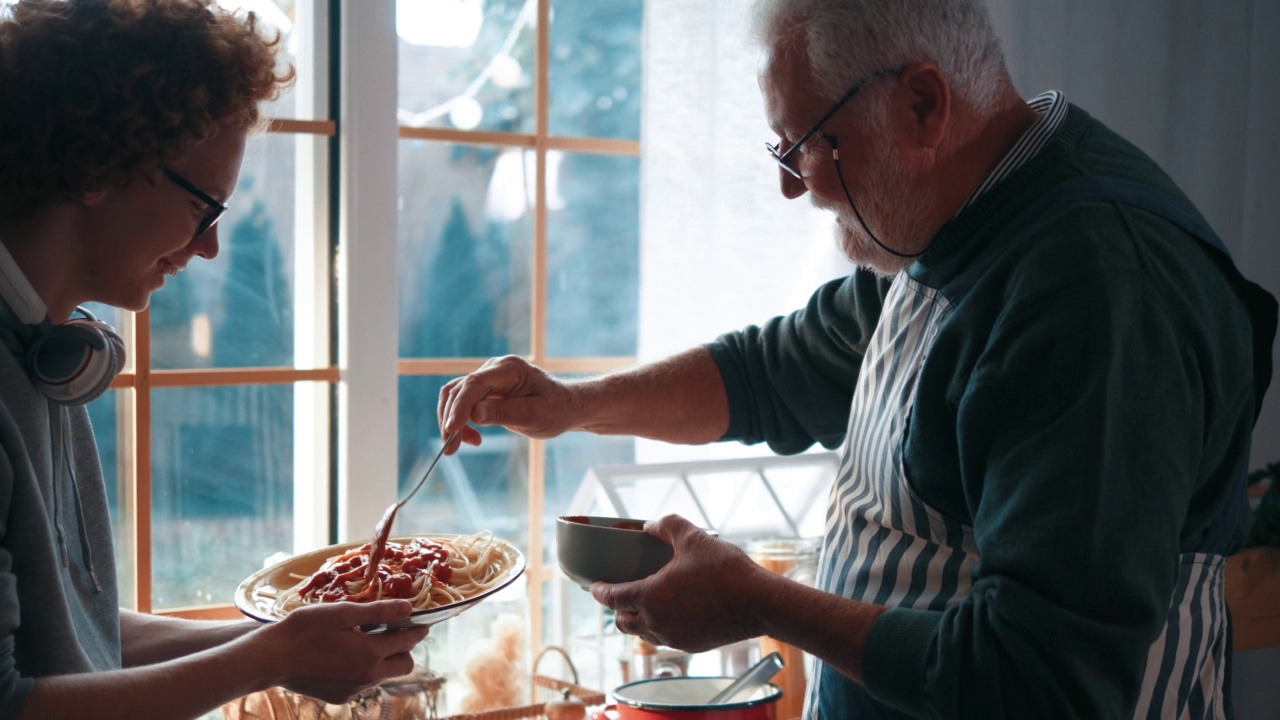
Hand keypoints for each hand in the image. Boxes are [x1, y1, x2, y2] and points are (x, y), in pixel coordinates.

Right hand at [261, 600, 429, 703]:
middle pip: (404, 665)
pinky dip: (364, 670)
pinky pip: (363, 684)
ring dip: (384, 659)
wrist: (271, 658)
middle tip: (393, 631)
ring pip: (384, 675)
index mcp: (370, 654)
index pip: (409, 641)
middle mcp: (367, 677)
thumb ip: (379, 611)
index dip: (417, 629)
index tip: (421, 622)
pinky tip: (347, 656)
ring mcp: (353, 690)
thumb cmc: (305, 629)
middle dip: (404, 648)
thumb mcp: (342, 612)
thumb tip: (408, 609)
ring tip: (367, 640)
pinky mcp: (340, 697)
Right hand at [438, 355, 576, 452]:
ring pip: (455, 396)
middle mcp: (494, 368)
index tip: (451, 429)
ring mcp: (488, 377)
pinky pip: (462, 402)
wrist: (564, 406)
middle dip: (450, 419)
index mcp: (510, 369)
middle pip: (459, 390)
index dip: (460, 406)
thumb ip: (505, 413)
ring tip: (459, 446)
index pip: (475, 384)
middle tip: (451, 449)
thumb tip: (474, 414)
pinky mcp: (484, 390)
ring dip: (451, 421)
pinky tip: (472, 438)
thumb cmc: (555, 410)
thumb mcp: (535, 415)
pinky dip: (459, 421)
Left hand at [591, 514, 767, 653]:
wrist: (759, 604)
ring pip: (643, 634)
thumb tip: (650, 526)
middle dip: (616, 610)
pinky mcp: (691, 646)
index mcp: (650, 597)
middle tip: (618, 595)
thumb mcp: (693, 537)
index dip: (599, 591)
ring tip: (644, 604)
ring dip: (637, 620)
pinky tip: (672, 613)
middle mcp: (656, 623)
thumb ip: (666, 526)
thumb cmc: (726, 571)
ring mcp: (673, 638)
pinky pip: (665, 639)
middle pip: (622, 622)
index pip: (612, 598)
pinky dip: (659, 627)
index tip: (594, 586)